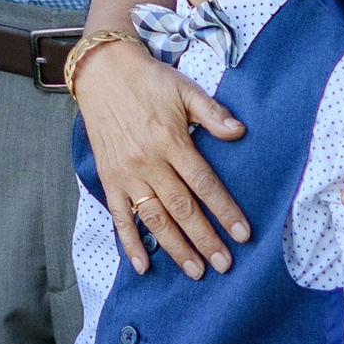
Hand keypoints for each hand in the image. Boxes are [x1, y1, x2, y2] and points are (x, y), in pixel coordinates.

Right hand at [68, 36, 248, 278]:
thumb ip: (212, 113)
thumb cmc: (148, 80)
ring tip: (195, 271)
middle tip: (224, 264)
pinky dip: (130, 242)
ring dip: (175, 248)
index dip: (224, 210)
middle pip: (182, 208)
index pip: (203, 184)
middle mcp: (148, 162)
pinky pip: (120, 216)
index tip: (242, 234)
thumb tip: (239, 132)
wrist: (101, 72)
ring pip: (154, 218)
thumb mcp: (184, 89)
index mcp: (171, 140)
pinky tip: (143, 265)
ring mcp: (126, 174)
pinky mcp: (109, 179)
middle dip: (205, 239)